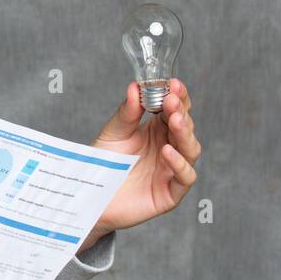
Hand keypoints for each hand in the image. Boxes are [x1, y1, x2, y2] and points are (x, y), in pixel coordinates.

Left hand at [86, 77, 200, 235]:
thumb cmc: (103, 164)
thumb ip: (126, 113)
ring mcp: (172, 170)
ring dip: (185, 133)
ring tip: (174, 120)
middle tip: (171, 100)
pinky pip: (185, 177)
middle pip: (185, 126)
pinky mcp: (170, 192)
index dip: (178, 96)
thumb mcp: (113, 134)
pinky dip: (180, 163)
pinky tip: (167, 151)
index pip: (175, 109)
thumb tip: (134, 87)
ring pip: (191, 149)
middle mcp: (169, 147)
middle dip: (180, 111)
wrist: (89, 197)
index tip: (173, 83)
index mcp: (158, 130)